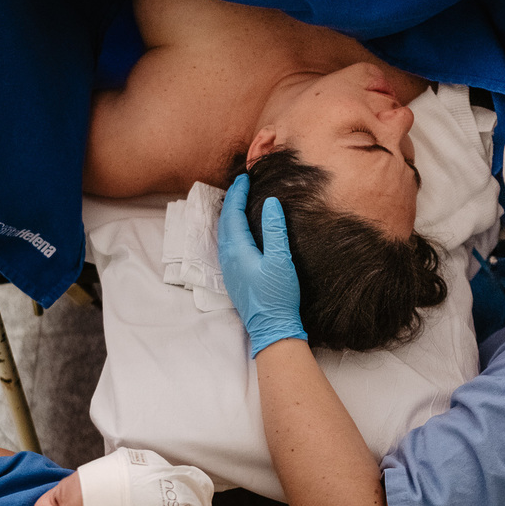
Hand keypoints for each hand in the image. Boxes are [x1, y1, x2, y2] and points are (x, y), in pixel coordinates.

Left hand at [217, 174, 306, 357]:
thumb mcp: (281, 260)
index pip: (232, 214)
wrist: (272, 327)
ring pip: (224, 233)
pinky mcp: (234, 276)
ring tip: (238, 201)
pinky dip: (232, 229)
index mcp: (237, 250)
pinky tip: (240, 230)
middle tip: (240, 184)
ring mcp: (229, 268)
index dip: (237, 194)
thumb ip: (275, 230)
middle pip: (224, 221)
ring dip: (230, 214)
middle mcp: (228, 257)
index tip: (244, 178)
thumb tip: (271, 203)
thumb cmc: (278, 296)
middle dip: (231, 201)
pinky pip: (228, 244)